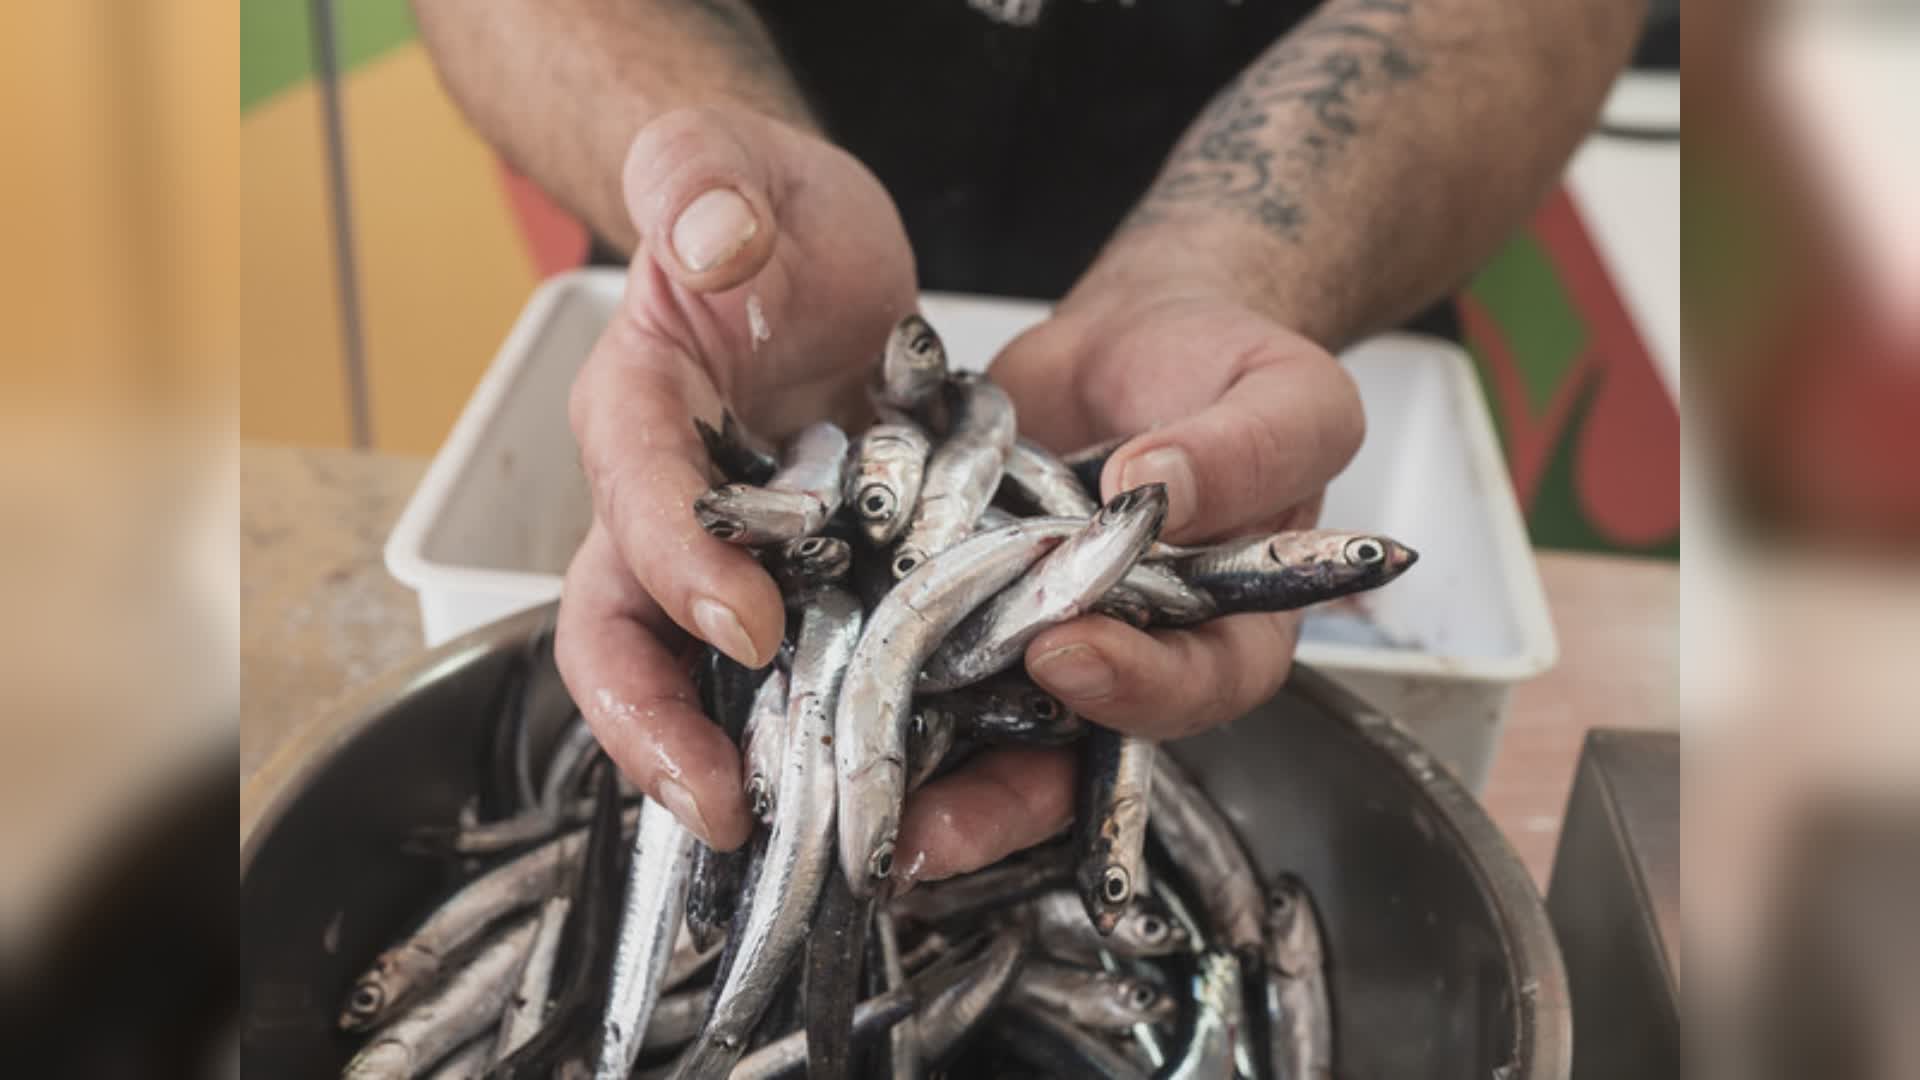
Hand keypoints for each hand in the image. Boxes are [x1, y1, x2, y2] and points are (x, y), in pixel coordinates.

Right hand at [556, 105, 914, 849]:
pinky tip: (882, 768)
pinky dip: (821, 716)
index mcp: (638, 403)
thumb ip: (703, 181)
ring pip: (691, 671)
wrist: (793, 245)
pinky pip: (792, 659)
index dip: (676, 565)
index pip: (634, 491)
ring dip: (729, 754)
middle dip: (656, 728)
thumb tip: (717, 242)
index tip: (747, 624)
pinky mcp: (795, 572)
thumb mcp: (729, 167)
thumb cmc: (754, 207)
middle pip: (619, 629)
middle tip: (722, 809)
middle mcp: (662, 496)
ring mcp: (724, 549)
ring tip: (799, 828)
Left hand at [891, 257, 1365, 885]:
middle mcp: (1127, 659)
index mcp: (1227, 632)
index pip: (1193, 688)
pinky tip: (798, 684)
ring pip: (976, 731)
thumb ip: (1247, 449)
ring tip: (837, 789)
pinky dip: (858, 671)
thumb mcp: (1286, 397)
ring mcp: (1032, 640)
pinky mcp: (958, 604)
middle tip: (918, 820)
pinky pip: (911, 651)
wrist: (1137, 335)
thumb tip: (1156, 487)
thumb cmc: (1229, 369)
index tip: (1065, 649)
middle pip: (1070, 755)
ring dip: (909, 771)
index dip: (1133, 688)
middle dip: (993, 800)